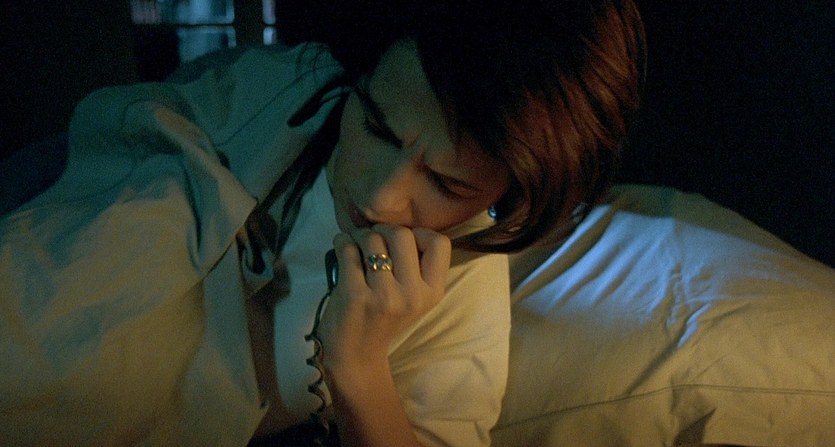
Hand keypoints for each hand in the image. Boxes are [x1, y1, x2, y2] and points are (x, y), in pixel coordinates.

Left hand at [317, 224, 450, 373]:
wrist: (356, 355)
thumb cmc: (384, 318)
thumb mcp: (415, 297)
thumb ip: (418, 265)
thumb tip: (400, 224)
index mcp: (432, 292)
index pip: (439, 242)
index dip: (418, 234)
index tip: (401, 244)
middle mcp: (412, 295)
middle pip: (401, 234)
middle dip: (382, 230)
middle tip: (372, 240)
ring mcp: (383, 295)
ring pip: (372, 239)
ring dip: (359, 236)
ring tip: (356, 247)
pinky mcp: (354, 295)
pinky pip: (347, 249)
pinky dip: (342, 242)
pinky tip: (342, 249)